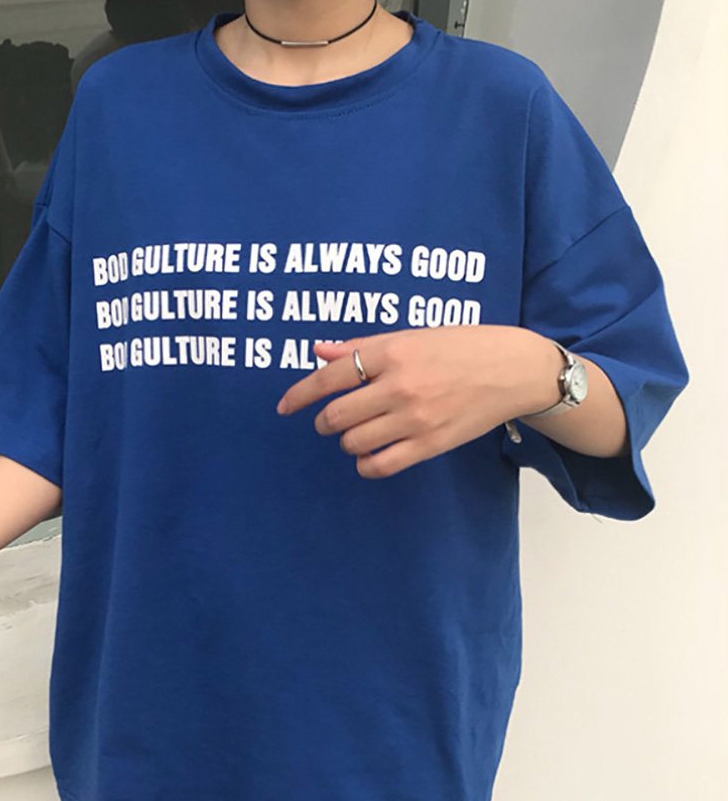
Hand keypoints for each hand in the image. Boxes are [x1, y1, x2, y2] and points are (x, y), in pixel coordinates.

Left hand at [275, 325, 560, 478]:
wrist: (515, 369)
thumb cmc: (462, 346)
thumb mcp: (412, 335)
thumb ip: (363, 346)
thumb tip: (318, 350)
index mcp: (393, 352)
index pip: (329, 377)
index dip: (299, 395)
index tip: (284, 406)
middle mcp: (400, 386)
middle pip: (337, 416)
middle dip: (325, 422)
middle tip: (331, 420)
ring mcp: (415, 418)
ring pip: (353, 443)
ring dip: (346, 441)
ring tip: (358, 433)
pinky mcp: (431, 444)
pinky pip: (380, 465)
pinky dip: (365, 464)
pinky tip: (369, 454)